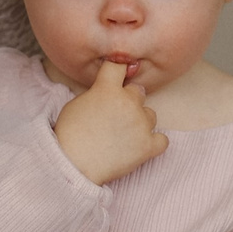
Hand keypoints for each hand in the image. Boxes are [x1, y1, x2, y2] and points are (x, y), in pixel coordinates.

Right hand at [54, 62, 166, 184]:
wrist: (73, 165)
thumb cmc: (70, 136)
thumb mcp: (76, 104)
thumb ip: (97, 93)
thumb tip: (108, 93)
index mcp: (108, 89)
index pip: (119, 66)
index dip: (117, 71)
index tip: (117, 77)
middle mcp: (129, 102)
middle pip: (138, 91)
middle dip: (129, 100)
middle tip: (116, 115)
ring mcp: (141, 124)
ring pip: (150, 115)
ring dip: (140, 121)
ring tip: (124, 135)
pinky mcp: (148, 146)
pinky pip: (162, 140)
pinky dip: (153, 142)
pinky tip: (141, 145)